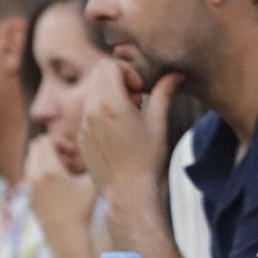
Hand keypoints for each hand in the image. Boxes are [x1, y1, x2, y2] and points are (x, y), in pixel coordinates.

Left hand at [25, 135, 97, 236]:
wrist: (66, 236)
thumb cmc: (82, 209)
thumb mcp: (91, 183)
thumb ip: (92, 163)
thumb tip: (95, 149)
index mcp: (48, 169)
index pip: (43, 141)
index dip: (57, 140)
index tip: (71, 150)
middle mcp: (33, 176)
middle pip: (34, 150)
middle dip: (50, 149)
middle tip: (67, 157)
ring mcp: (28, 187)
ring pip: (31, 163)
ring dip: (45, 161)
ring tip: (63, 171)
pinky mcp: (28, 197)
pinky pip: (31, 176)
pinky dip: (41, 173)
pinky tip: (58, 184)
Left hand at [78, 60, 179, 203]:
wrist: (127, 192)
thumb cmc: (147, 158)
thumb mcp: (158, 122)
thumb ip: (164, 93)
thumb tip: (176, 74)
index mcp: (110, 103)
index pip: (109, 65)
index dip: (127, 72)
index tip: (139, 91)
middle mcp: (91, 111)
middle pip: (98, 75)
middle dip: (118, 80)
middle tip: (135, 100)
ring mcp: (83, 125)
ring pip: (92, 93)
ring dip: (110, 96)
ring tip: (128, 117)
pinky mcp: (81, 138)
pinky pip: (88, 113)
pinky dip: (102, 113)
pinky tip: (119, 133)